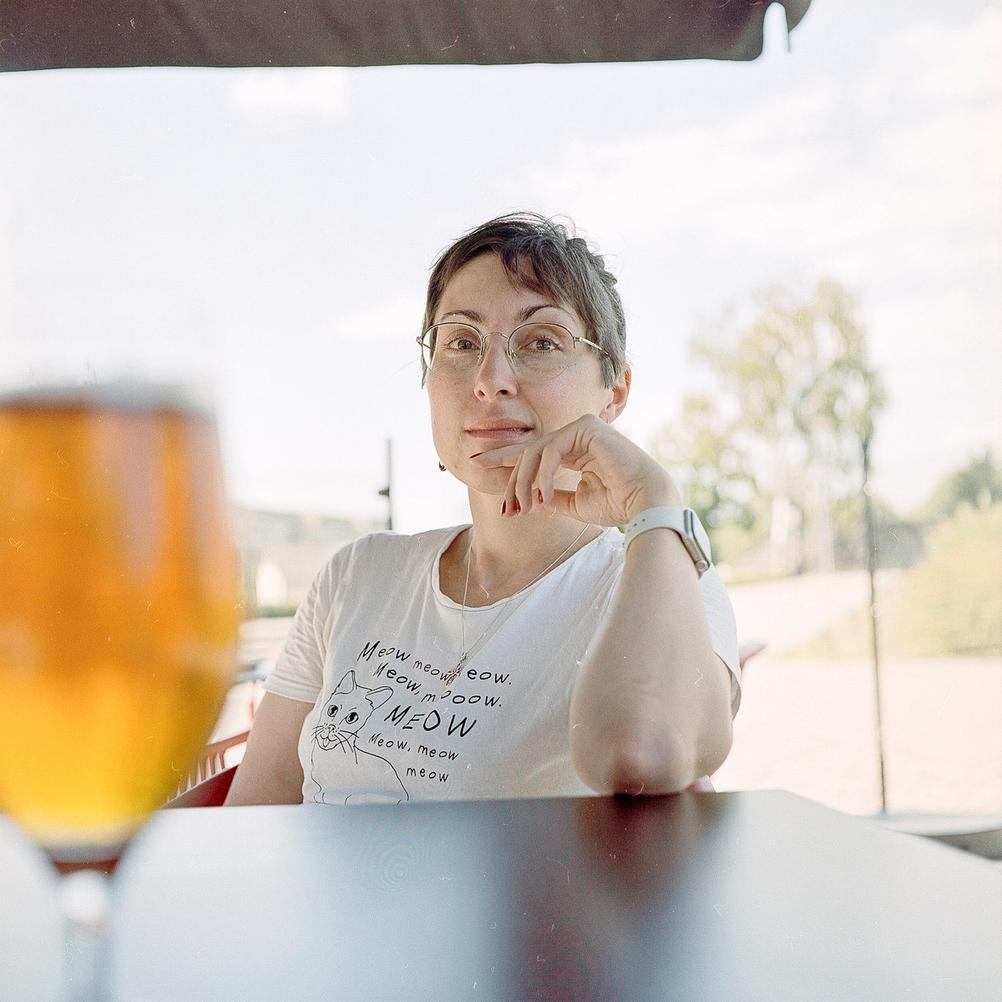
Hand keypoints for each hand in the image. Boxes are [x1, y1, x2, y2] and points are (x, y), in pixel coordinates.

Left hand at [469, 414, 681, 524]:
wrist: (645, 505)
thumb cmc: (617, 504)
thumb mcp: (574, 503)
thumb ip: (550, 496)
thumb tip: (528, 498)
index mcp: (574, 449)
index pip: (532, 451)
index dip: (502, 457)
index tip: (475, 463)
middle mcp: (577, 434)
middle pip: (528, 453)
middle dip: (512, 483)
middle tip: (507, 510)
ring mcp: (582, 427)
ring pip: (535, 452)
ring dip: (524, 483)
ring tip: (523, 508)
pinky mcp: (586, 427)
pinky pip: (550, 451)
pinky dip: (542, 476)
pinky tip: (541, 497)